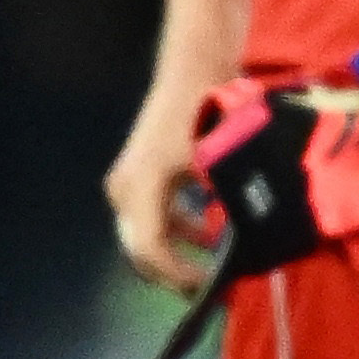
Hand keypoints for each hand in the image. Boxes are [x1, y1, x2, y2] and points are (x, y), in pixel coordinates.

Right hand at [104, 84, 215, 293]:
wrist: (193, 73)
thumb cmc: (206, 115)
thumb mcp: (217, 167)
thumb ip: (220, 214)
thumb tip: (234, 255)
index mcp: (139, 188)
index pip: (150, 250)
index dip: (179, 275)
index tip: (211, 283)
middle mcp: (123, 190)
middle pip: (141, 251)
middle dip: (176, 272)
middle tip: (213, 285)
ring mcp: (126, 183)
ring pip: (146, 237)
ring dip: (178, 253)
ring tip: (213, 262)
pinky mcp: (136, 177)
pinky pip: (152, 217)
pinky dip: (177, 231)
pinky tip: (207, 232)